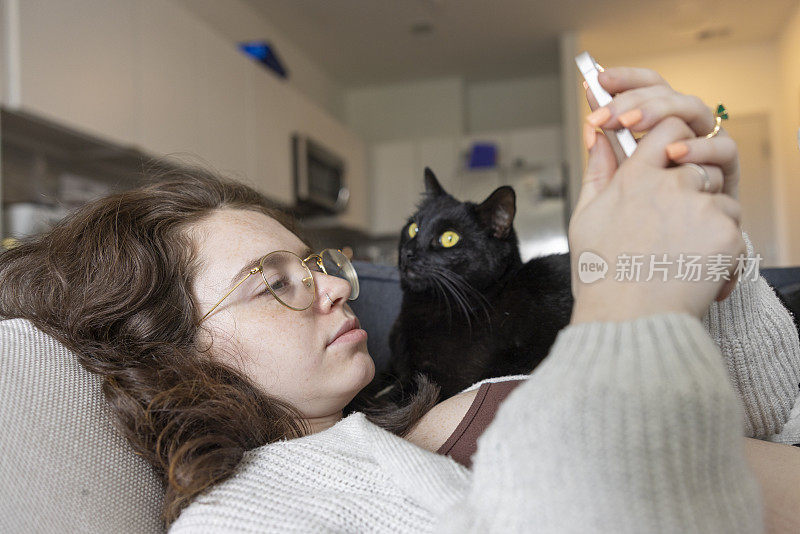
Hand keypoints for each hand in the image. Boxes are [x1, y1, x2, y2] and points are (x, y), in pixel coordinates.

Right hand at [569, 117, 745, 323]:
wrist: (628, 321)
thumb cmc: (601, 276)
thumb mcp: (586, 217)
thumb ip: (598, 171)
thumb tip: (597, 135)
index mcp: (635, 178)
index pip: (669, 128)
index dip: (674, 139)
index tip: (670, 158)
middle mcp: (670, 186)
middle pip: (699, 165)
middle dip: (692, 189)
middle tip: (672, 228)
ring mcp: (701, 208)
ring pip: (720, 198)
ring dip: (708, 220)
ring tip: (680, 254)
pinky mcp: (726, 235)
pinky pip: (734, 230)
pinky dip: (721, 252)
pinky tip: (693, 272)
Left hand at [584, 67, 740, 200]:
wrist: (675, 253)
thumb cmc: (646, 213)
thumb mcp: (618, 184)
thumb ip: (605, 158)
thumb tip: (589, 129)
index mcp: (659, 122)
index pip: (647, 87)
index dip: (625, 79)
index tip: (599, 79)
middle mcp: (684, 124)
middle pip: (666, 94)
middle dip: (633, 100)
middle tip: (606, 116)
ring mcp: (707, 141)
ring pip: (693, 109)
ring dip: (660, 113)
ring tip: (630, 126)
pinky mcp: (727, 167)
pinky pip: (721, 147)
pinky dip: (697, 148)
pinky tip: (672, 153)